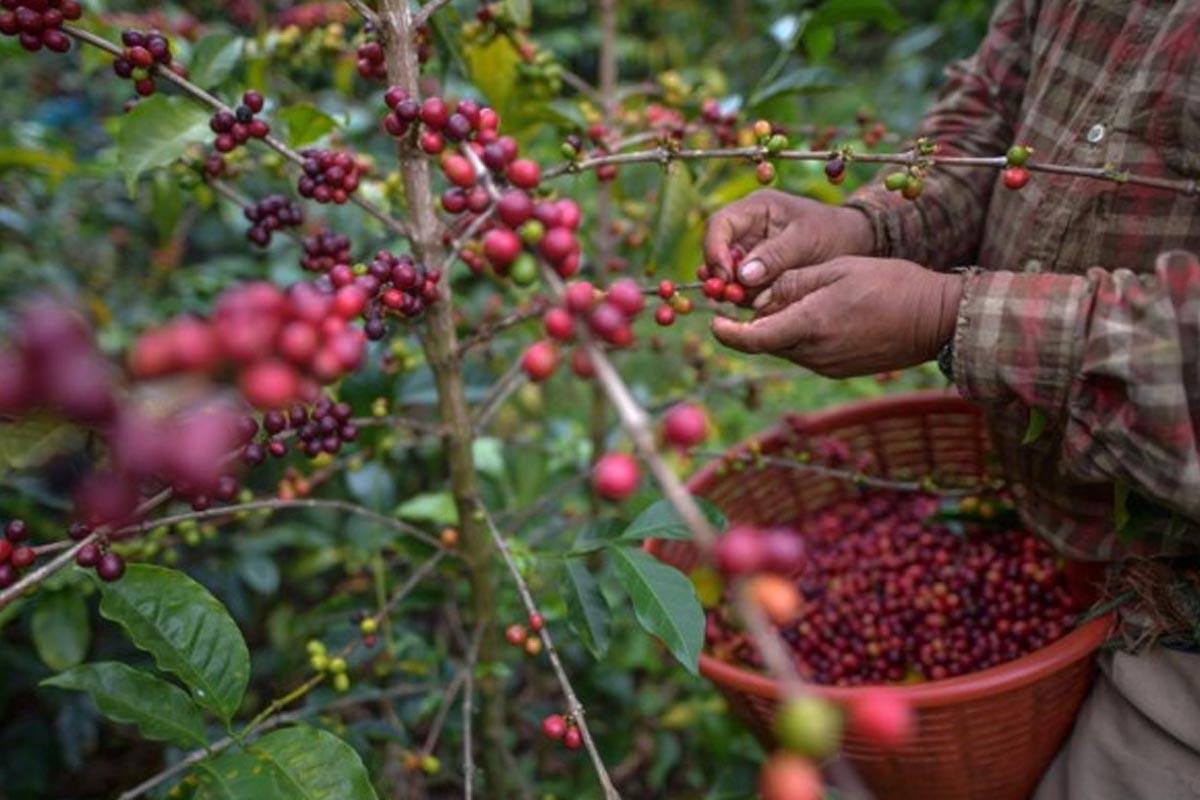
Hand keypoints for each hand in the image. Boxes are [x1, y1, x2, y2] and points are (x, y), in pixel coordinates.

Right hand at [703, 190, 874, 288]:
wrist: (854, 245)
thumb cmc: (832, 233)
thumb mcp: (806, 240)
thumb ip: (775, 256)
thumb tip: (741, 276)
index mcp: (755, 209)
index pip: (719, 224)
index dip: (714, 249)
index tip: (725, 276)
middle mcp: (746, 229)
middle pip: (715, 251)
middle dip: (718, 274)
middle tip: (727, 296)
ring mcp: (750, 252)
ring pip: (724, 272)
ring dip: (727, 289)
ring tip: (739, 300)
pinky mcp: (757, 273)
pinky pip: (739, 287)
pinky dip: (741, 297)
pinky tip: (751, 304)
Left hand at [710, 257, 963, 377]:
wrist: (937, 319)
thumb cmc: (891, 284)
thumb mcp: (837, 270)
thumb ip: (792, 284)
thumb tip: (755, 298)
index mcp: (811, 324)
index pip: (754, 339)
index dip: (727, 334)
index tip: (713, 322)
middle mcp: (815, 353)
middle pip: (766, 342)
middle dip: (754, 323)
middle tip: (751, 296)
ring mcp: (827, 366)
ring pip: (785, 347)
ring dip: (779, 327)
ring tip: (795, 299)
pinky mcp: (838, 370)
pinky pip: (805, 353)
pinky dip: (799, 335)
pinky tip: (817, 314)